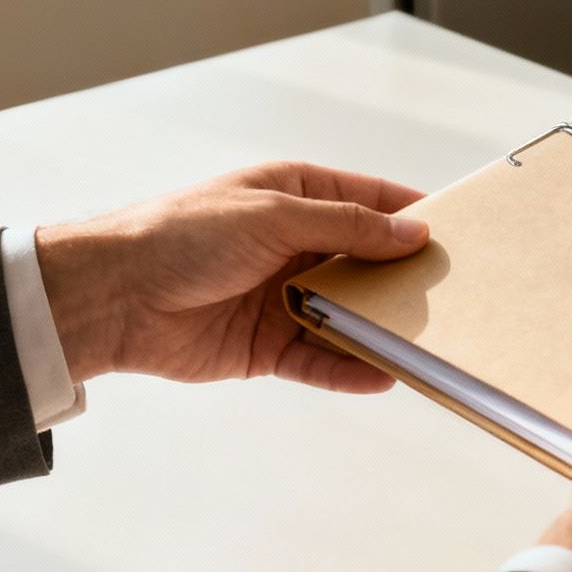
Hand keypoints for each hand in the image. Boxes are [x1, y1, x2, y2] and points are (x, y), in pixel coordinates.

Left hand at [35, 161, 427, 389]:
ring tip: (431, 340)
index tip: (462, 234)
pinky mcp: (268, 346)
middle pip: (368, 262)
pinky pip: (321, 358)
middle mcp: (295, 245)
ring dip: (383, 327)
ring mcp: (284, 297)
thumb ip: (346, 227)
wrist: (110, 297)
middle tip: (459, 294)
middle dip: (407, 278)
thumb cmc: (181, 235)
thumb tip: (413, 233)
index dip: (415, 216)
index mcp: (296, 196)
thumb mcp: (272, 215)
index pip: (371, 202)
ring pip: (350, 314)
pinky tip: (384, 375)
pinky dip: (351, 368)